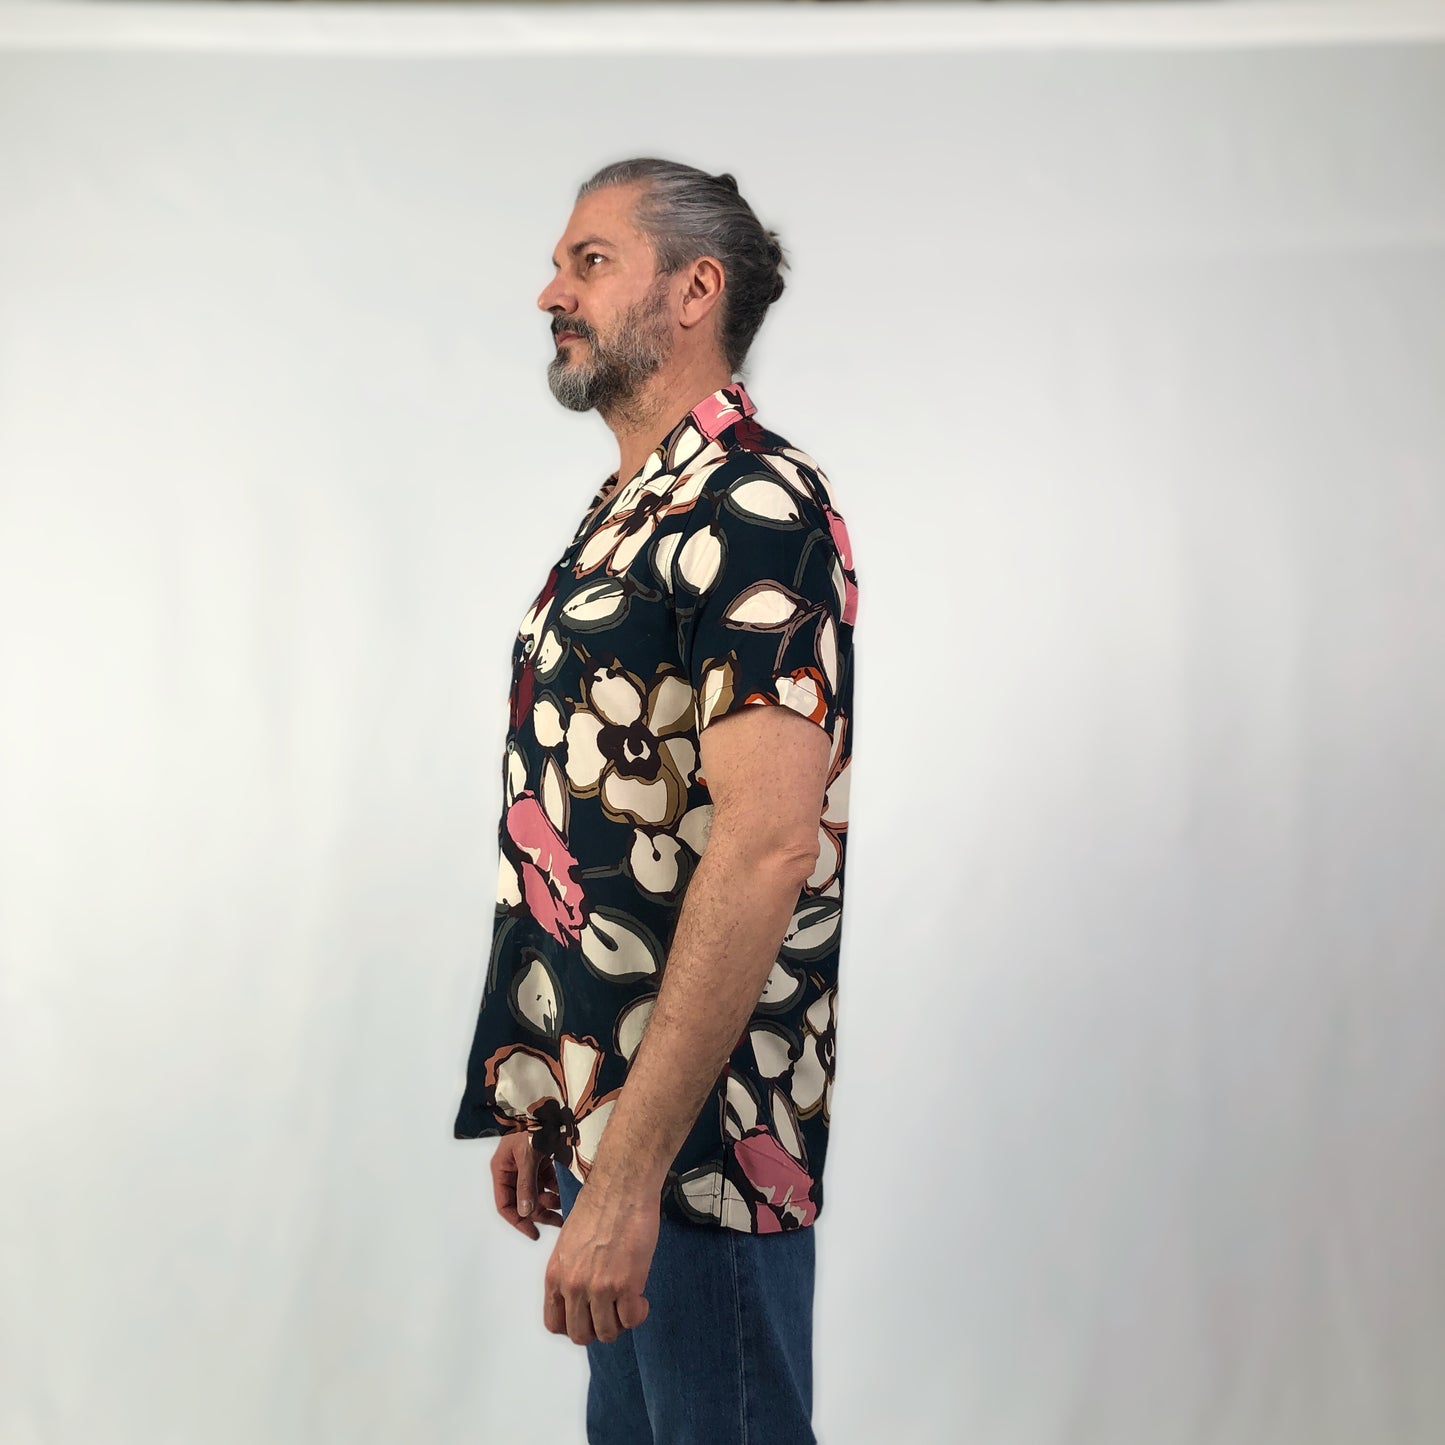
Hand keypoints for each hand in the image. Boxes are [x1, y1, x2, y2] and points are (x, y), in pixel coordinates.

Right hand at [490, 1131, 561, 1240]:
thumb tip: (525, 1212)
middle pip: (524, 1200)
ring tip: (567, 1206)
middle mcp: (513, 1169)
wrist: (549, 1099)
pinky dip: (557, 1187)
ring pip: (538, 1191)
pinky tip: (567, 1192)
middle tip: (559, 1221)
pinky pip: (548, 1179)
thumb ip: (526, 1184)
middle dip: (540, 1212)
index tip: (534, 1233)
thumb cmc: (533, 1123)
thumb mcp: (528, 1154)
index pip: (505, 1204)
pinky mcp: (542, 1158)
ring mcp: (528, 1164)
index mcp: (502, 1169)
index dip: (518, 1221)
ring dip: (551, 1200)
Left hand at [544, 1181, 658, 1345]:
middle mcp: (574, 1286)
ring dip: (620, 1322)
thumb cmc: (598, 1206)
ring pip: (607, 1332)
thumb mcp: (569, 1242)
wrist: (621, 1187)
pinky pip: (632, 1320)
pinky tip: (641, 1298)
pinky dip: (639, 1314)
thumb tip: (583, 1293)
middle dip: (597, 1328)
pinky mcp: (627, 1284)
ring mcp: (600, 1288)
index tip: (587, 1317)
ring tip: (628, 1303)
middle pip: (581, 1334)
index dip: (573, 1326)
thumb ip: (571, 1271)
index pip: (554, 1324)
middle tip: (611, 1312)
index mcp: (555, 1275)